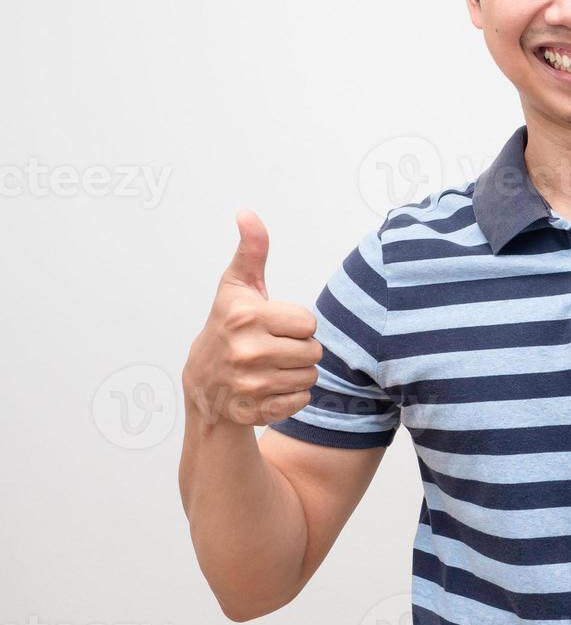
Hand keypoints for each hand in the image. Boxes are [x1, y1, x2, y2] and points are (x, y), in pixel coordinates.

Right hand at [182, 209, 322, 427]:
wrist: (202, 383)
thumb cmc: (226, 326)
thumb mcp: (236, 286)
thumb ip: (252, 250)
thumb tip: (247, 213)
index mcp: (246, 318)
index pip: (309, 323)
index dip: (297, 324)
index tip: (275, 325)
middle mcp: (246, 352)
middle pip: (313, 351)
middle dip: (300, 349)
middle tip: (274, 347)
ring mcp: (248, 385)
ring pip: (310, 377)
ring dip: (297, 372)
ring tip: (272, 366)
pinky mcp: (253, 411)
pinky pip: (301, 401)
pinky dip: (291, 396)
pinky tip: (269, 388)